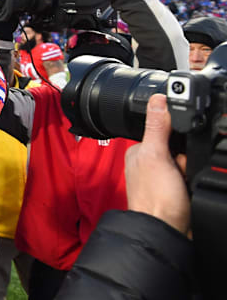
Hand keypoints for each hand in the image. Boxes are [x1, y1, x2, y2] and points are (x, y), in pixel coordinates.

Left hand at [124, 94, 189, 234]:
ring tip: (182, 184)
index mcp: (139, 151)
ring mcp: (161, 178)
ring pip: (188, 163)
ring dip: (192, 171)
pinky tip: (187, 191)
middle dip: (187, 158)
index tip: (178, 152)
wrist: (166, 232)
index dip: (178, 139)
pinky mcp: (173, 191)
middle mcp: (147, 163)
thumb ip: (157, 127)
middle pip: (180, 147)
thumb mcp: (157, 156)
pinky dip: (193, 182)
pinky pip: (191, 177)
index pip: (164, 130)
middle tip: (179, 172)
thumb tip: (157, 98)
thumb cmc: (156, 200)